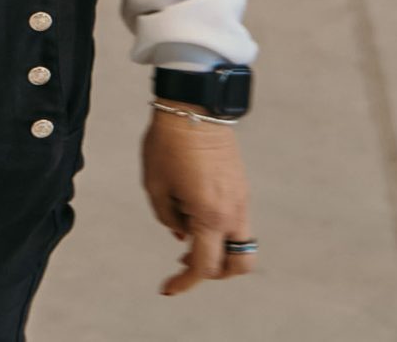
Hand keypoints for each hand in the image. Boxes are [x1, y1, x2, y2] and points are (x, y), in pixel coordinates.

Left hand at [143, 108, 255, 294]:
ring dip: (218, 250)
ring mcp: (242, 200)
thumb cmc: (168, 144)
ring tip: (187, 237)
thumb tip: (181, 236)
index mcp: (210, 216)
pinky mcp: (241, 188)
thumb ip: (166, 217)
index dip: (185, 282)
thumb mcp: (155, 184)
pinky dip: (219, 230)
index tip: (167, 288)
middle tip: (185, 262)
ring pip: (241, 244)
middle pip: (238, 265)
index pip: (205, 266)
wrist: (195, 107)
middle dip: (215, 273)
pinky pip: (236, 222)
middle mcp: (233, 213)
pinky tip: (193, 214)